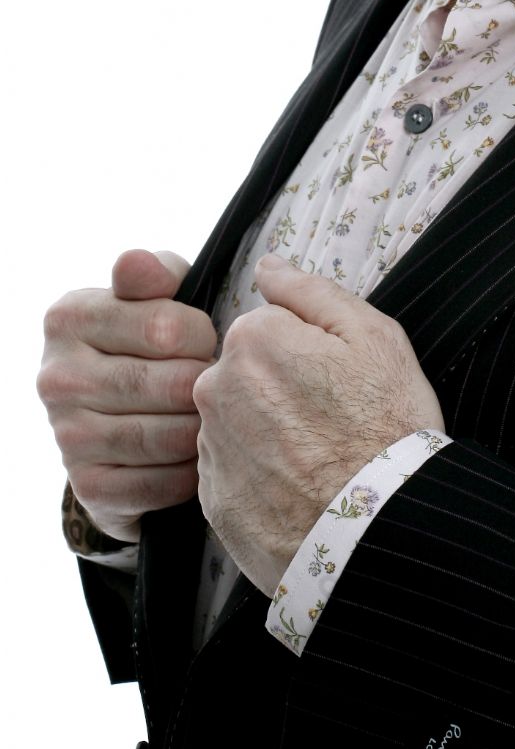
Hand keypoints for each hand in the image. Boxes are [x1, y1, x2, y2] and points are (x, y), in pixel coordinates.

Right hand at [38, 249, 217, 542]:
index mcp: (70, 318)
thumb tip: (136, 263)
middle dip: (209, 384)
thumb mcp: (153, 294)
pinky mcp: (89, 484)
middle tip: (221, 382)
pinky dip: (191, 470)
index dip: (204, 335)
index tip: (208, 340)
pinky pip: (161, 482)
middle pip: (173, 385)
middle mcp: (58, 378)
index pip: (165, 327)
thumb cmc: (147, 338)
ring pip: (169, 436)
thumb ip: (153, 272)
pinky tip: (197, 453)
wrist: (113, 414)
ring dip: (205, 427)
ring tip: (215, 413)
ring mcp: (68, 436)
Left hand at [192, 254, 444, 595]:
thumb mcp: (374, 336)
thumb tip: (268, 266)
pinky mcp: (213, 503)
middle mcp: (216, 389)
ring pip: (238, 421)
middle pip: (248, 372)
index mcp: (253, 339)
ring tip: (320, 460)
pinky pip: (234, 472)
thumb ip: (311, 291)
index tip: (340, 379)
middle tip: (334, 420)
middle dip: (282, 387)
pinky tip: (300, 490)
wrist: (382, 533)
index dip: (311, 350)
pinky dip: (261, 478)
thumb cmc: (387, 427)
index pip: (270, 326)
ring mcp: (211, 449)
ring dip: (268, 432)